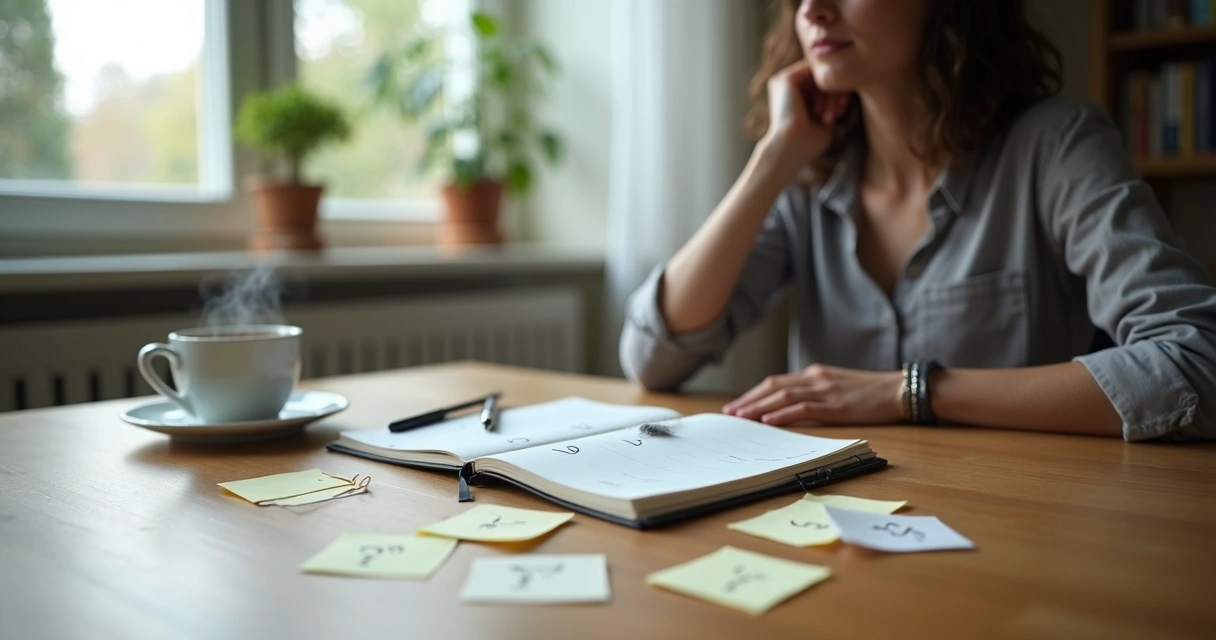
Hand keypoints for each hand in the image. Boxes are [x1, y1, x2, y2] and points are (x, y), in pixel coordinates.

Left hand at [722, 364, 905, 425]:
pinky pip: (804, 408)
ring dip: (759, 407)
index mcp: (814, 374)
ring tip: (741, 417)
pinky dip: (784, 414)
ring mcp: (826, 391)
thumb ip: (814, 392)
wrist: (898, 389)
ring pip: (784, 396)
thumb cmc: (869, 392)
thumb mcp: (836, 386)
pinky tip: (769, 421)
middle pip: (773, 386)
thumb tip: (788, 408)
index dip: (753, 393)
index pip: (775, 382)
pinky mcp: (837, 406)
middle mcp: (815, 379)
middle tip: (729, 413)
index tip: (736, 405)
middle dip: (749, 400)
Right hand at [759, 60, 850, 172]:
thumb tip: (844, 91)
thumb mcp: (822, 122)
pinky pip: (814, 72)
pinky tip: (829, 103)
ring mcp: (783, 81)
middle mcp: (784, 88)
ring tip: (837, 109)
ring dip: (832, 91)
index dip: (833, 95)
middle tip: (842, 107)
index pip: (816, 87)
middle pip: (817, 79)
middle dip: (835, 92)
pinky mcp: (786, 78)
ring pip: (818, 75)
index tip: (842, 110)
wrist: (791, 148)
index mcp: (788, 99)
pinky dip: (825, 86)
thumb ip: (829, 105)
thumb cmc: (807, 143)